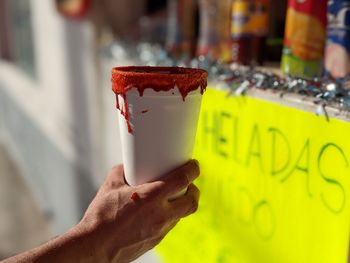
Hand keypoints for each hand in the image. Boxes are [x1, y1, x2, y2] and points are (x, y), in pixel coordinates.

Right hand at [78, 160, 199, 262]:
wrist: (94, 248)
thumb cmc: (101, 216)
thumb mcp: (110, 186)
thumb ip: (121, 172)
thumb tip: (127, 166)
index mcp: (152, 197)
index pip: (183, 179)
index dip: (193, 169)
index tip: (193, 165)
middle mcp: (161, 215)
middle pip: (192, 202)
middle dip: (194, 191)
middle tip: (189, 184)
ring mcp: (160, 230)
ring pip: (181, 215)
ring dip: (181, 204)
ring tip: (170, 197)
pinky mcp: (156, 241)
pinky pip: (169, 226)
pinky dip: (168, 216)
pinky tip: (156, 213)